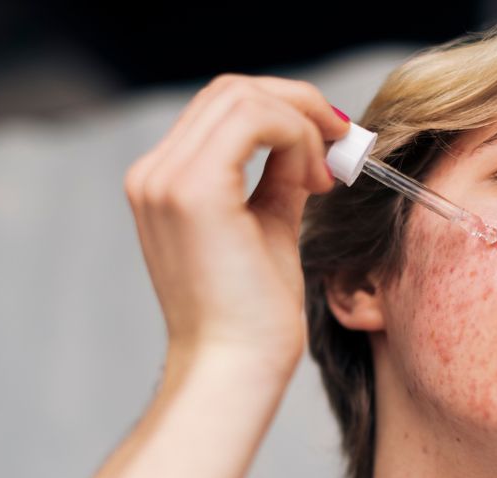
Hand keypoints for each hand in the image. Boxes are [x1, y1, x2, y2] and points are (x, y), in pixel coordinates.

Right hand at [123, 74, 349, 377]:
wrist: (235, 368)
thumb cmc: (254, 314)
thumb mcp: (268, 226)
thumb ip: (278, 177)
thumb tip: (309, 141)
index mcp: (164, 181)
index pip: (223, 108)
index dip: (286, 111)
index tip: (331, 145)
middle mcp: (154, 173)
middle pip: (233, 90)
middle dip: (300, 106)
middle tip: (342, 146)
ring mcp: (166, 179)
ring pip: (245, 96)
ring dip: (303, 124)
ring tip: (326, 177)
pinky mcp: (194, 190)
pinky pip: (255, 120)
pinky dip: (298, 136)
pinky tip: (316, 180)